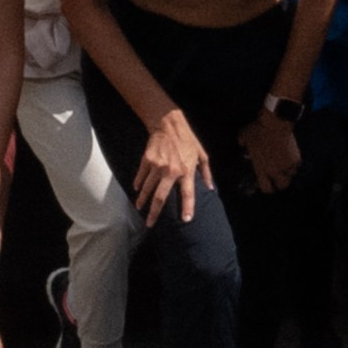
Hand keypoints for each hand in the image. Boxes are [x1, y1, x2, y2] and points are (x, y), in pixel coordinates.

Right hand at [132, 106, 210, 227]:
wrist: (168, 123)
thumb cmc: (188, 140)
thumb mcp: (202, 154)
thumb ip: (206, 173)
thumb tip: (210, 188)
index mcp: (186, 170)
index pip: (188, 194)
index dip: (188, 208)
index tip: (186, 220)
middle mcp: (171, 170)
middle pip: (161, 197)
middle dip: (155, 212)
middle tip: (150, 224)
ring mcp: (157, 165)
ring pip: (148, 188)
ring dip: (143, 200)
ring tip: (140, 209)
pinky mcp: (147, 160)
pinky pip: (141, 176)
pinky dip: (139, 184)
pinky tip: (137, 190)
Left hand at [239, 107, 302, 196]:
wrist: (275, 123)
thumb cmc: (258, 130)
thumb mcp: (244, 136)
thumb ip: (242, 143)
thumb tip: (241, 144)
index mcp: (261, 168)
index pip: (266, 188)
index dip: (267, 188)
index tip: (267, 185)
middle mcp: (275, 170)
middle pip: (283, 186)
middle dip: (281, 183)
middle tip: (278, 178)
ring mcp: (287, 165)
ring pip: (291, 175)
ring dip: (288, 172)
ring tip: (285, 165)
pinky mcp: (296, 158)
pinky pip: (296, 164)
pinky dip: (294, 162)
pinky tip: (290, 156)